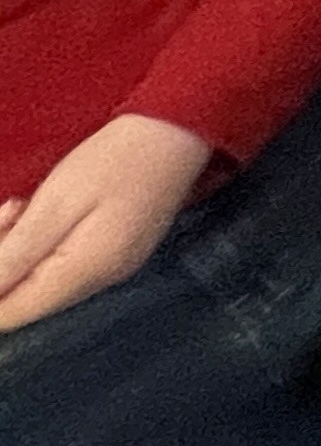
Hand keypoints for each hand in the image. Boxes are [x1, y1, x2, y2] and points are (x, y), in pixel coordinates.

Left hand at [0, 115, 211, 331]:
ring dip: (20, 252)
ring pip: (45, 283)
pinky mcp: (119, 254)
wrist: (177, 132)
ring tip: (22, 206)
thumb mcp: (56, 201)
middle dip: (2, 264)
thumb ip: (17, 253)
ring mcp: (114, 269)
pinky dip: (44, 247)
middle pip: (29, 299)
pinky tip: (44, 214)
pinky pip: (66, 268)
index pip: (15, 314)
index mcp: (85, 271)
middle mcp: (101, 281)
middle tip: (7, 211)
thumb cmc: (115, 160)